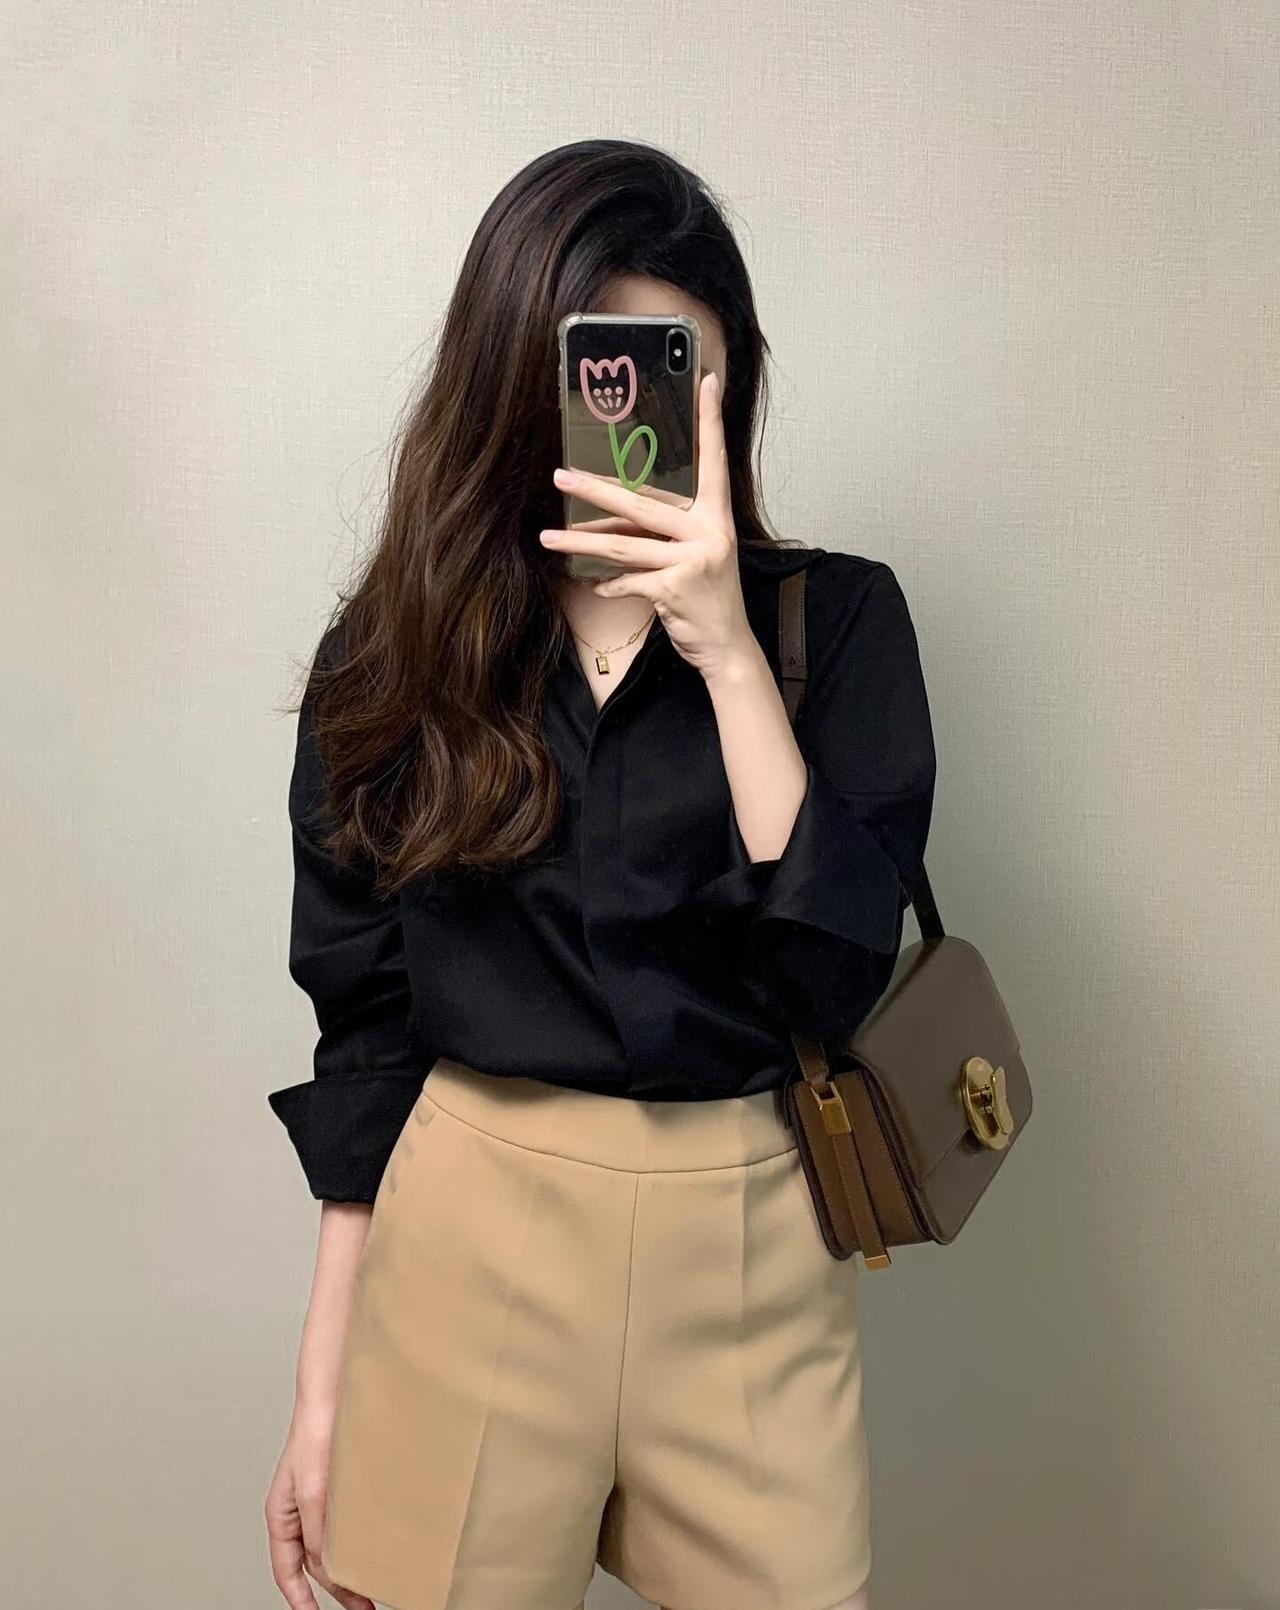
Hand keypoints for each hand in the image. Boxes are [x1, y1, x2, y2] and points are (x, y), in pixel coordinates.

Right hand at [265, 1400, 373, 1609]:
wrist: (338, 1394)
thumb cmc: (315, 1432)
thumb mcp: (313, 1490)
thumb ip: (318, 1531)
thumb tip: (329, 1567)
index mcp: (281, 1515)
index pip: (286, 1570)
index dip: (299, 1599)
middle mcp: (301, 1511)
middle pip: (315, 1563)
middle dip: (336, 1589)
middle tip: (363, 1607)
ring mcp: (323, 1500)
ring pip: (334, 1546)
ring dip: (351, 1567)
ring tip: (374, 1586)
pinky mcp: (344, 1488)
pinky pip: (350, 1525)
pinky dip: (361, 1543)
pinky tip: (378, 1550)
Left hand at [540, 372, 762, 680]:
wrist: (727, 645)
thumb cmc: (708, 598)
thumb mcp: (697, 555)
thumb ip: (666, 532)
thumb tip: (611, 520)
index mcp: (716, 516)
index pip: (713, 460)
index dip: (709, 420)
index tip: (706, 381)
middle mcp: (708, 531)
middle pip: (642, 503)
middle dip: (595, 489)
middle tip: (561, 475)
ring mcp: (693, 559)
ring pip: (624, 544)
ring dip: (580, 542)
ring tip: (548, 537)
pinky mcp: (675, 587)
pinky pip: (628, 580)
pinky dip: (609, 584)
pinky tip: (595, 585)